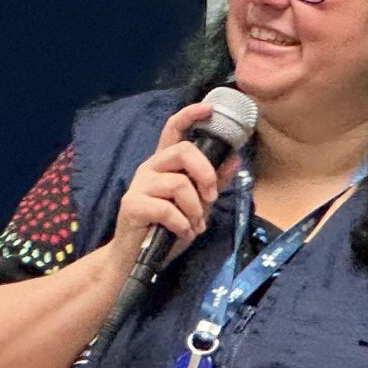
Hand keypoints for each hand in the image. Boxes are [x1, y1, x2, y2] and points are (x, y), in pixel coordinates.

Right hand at [104, 99, 227, 273]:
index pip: (173, 130)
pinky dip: (182, 224)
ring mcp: (139, 186)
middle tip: (211, 197)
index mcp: (164, 164)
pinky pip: (167, 208)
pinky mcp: (132, 205)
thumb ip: (213, 182)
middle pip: (182, 151)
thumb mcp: (196, 205)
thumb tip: (235, 158)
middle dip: (205, 173)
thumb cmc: (165, 230)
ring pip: (179, 184)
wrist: (135, 259)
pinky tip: (183, 233)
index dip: (190, 115)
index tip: (210, 108)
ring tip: (194, 224)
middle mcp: (150, 169)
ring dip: (195, 209)